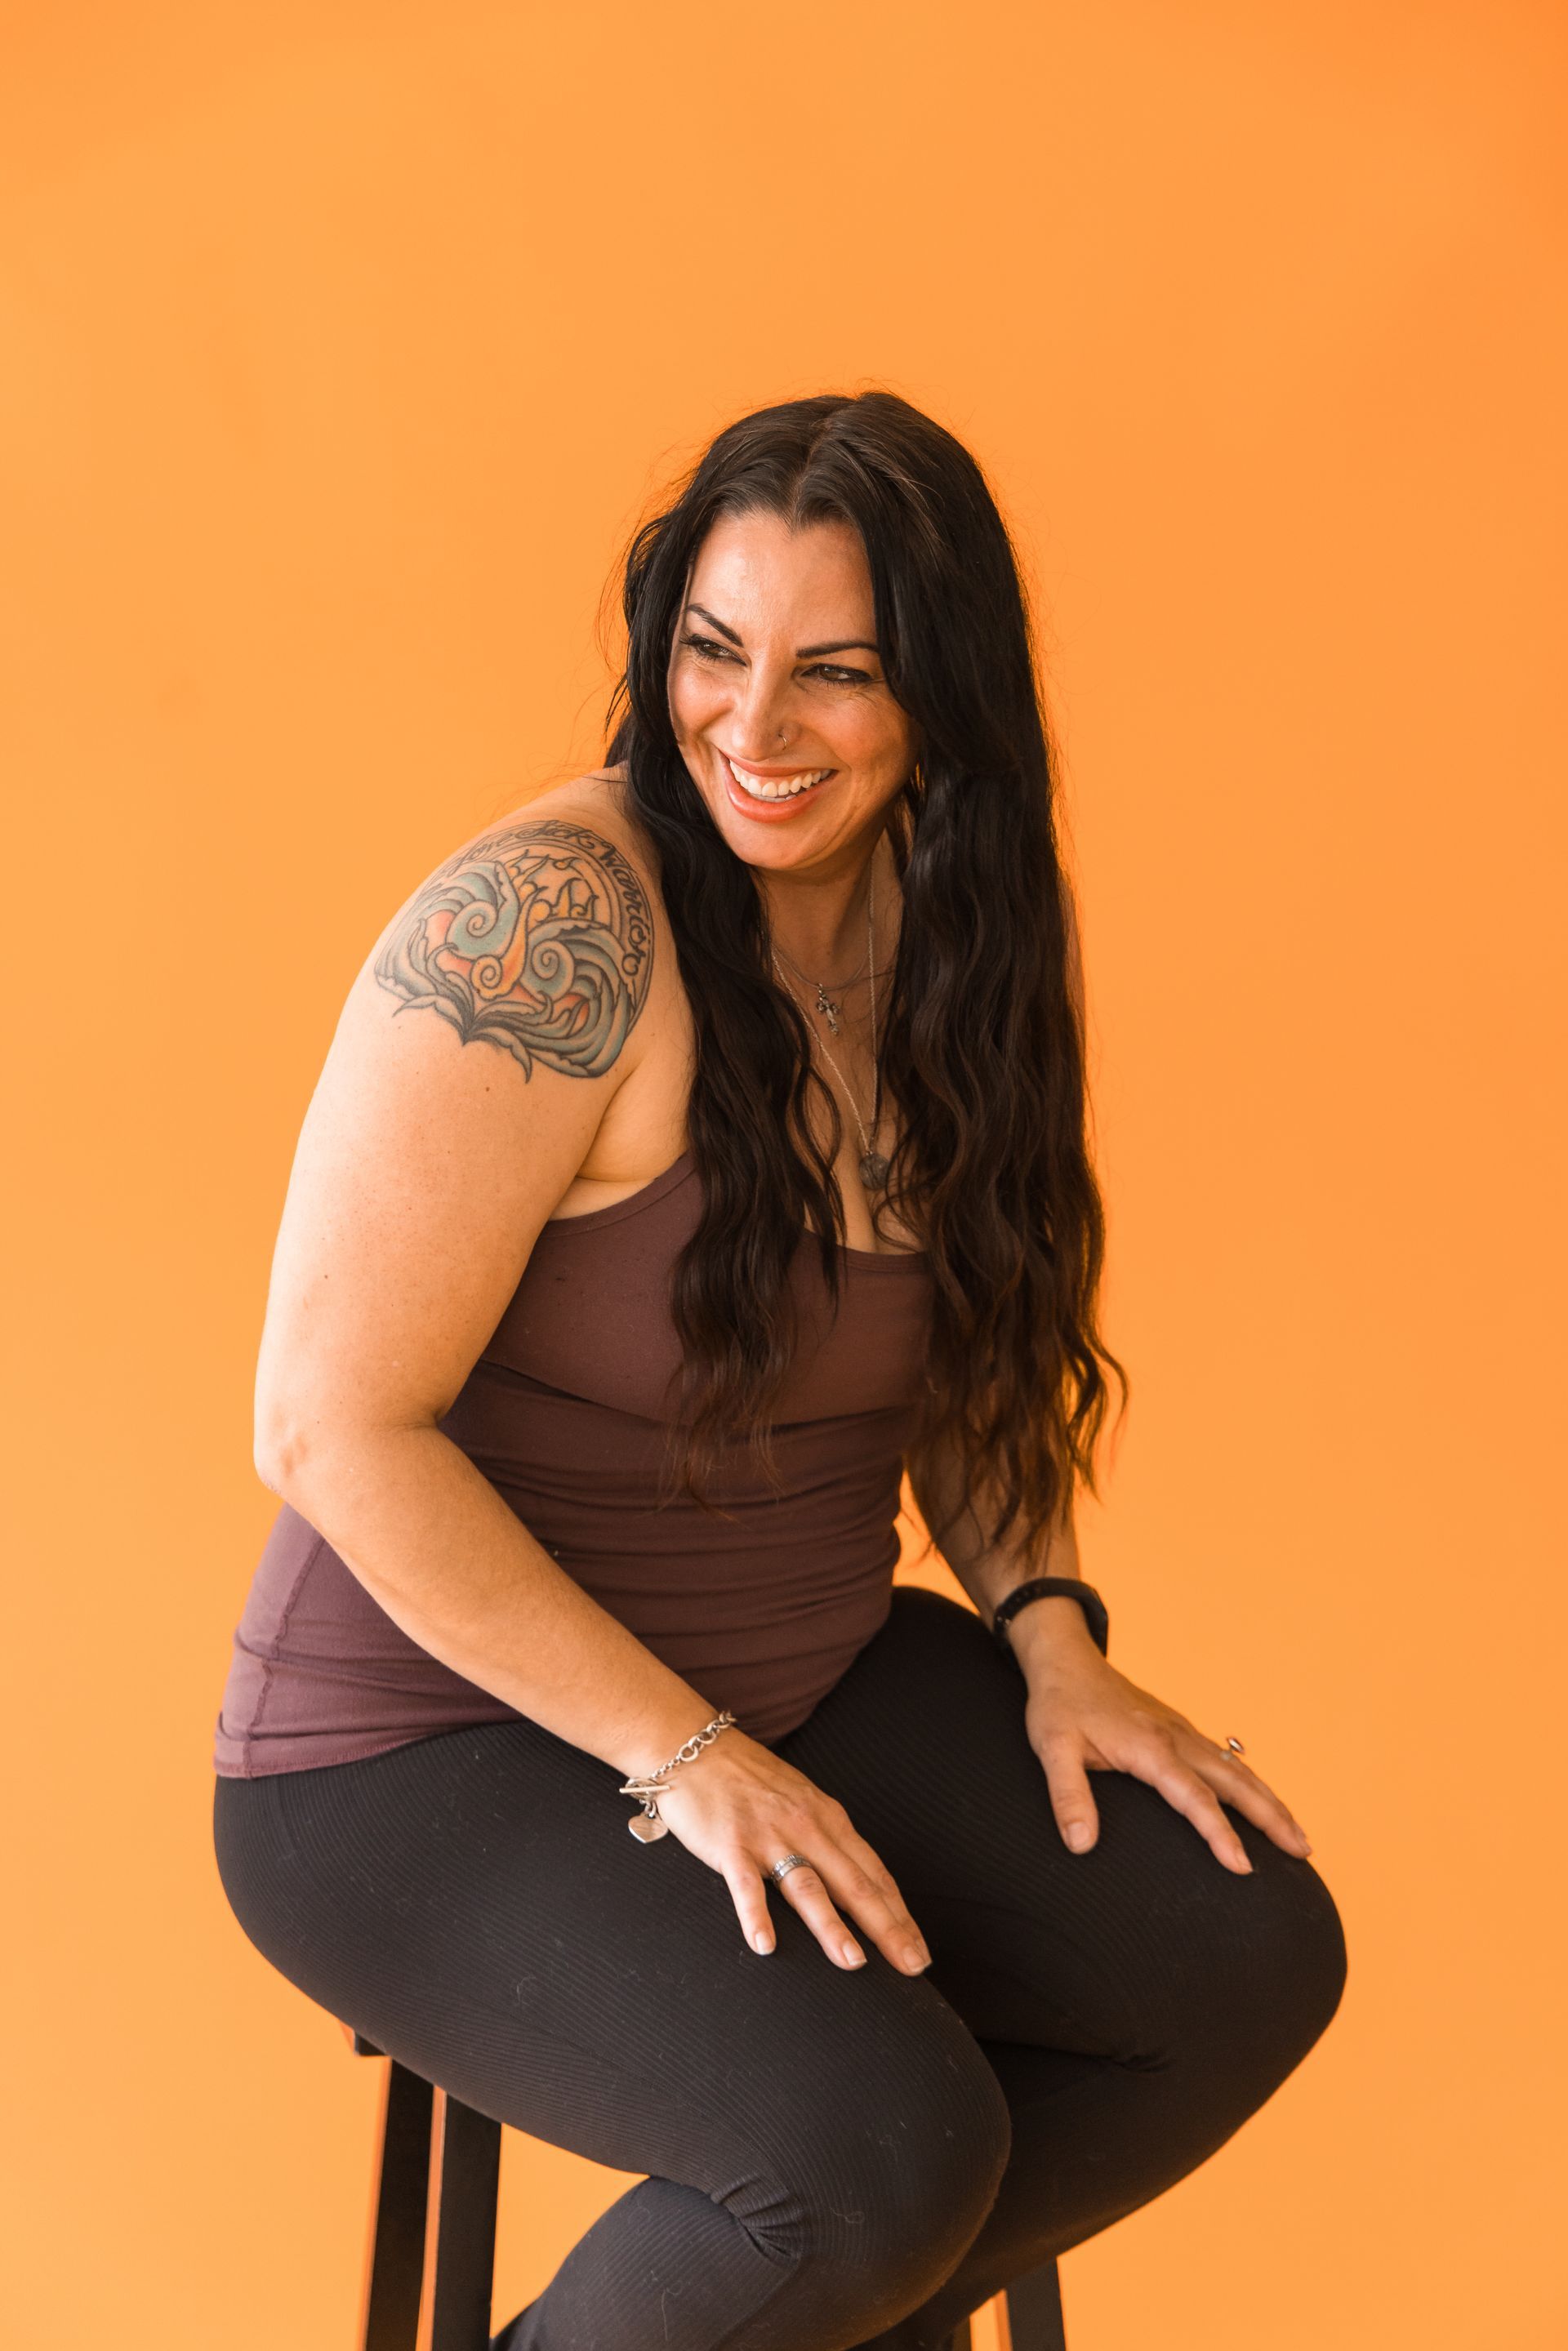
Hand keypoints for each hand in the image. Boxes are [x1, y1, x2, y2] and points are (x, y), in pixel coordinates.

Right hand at [650, 1730, 932, 1974]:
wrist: (694, 1746)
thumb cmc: (748, 1779)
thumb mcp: (801, 1800)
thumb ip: (826, 1839)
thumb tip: (856, 1883)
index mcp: (829, 1818)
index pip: (874, 1873)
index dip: (900, 1914)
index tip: (920, 1951)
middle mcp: (806, 1826)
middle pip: (854, 1884)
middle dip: (886, 1928)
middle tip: (910, 1967)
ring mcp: (768, 1835)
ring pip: (808, 1886)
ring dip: (832, 1927)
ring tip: (854, 1962)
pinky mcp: (730, 1843)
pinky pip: (746, 1885)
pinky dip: (756, 1915)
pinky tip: (766, 1945)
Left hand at [1009, 1600, 1314, 1872]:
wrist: (1066, 1657)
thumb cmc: (1058, 1703)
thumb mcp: (1051, 1749)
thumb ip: (1067, 1796)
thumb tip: (1081, 1844)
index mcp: (1151, 1749)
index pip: (1195, 1799)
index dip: (1220, 1835)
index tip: (1244, 1868)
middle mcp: (1176, 1739)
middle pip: (1236, 1783)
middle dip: (1272, 1818)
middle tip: (1303, 1852)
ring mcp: (1183, 1732)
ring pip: (1238, 1771)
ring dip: (1271, 1803)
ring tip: (1298, 1836)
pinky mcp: (1180, 1730)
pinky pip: (1226, 1761)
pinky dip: (1252, 1785)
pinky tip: (1261, 1800)